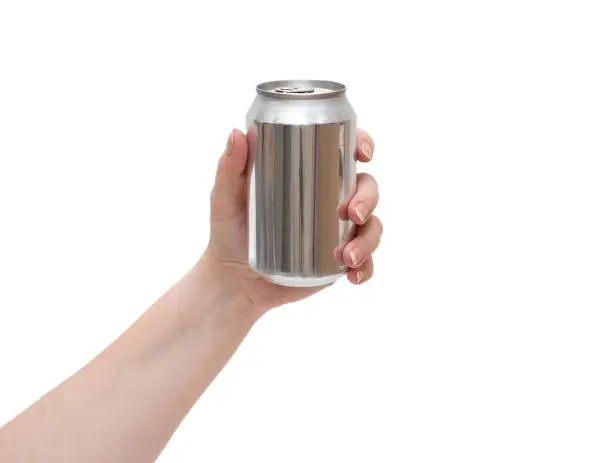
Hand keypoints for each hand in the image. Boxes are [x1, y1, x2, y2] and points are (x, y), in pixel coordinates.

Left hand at [201, 128, 381, 314]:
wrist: (234, 283)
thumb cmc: (229, 234)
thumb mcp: (225, 200)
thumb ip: (229, 168)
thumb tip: (238, 133)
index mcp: (309, 175)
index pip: (343, 153)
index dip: (362, 144)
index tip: (363, 153)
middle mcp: (330, 200)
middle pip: (366, 188)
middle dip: (368, 198)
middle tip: (352, 213)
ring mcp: (337, 232)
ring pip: (371, 226)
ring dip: (368, 238)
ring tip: (347, 256)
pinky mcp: (337, 262)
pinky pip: (365, 262)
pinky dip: (367, 268)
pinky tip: (354, 275)